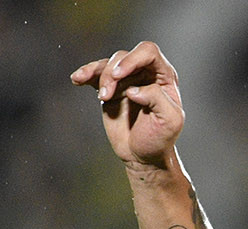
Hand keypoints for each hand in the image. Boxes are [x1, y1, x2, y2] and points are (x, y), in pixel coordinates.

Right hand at [70, 40, 183, 171]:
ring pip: (109, 64)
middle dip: (112, 73)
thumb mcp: (170, 121)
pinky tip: (77, 79)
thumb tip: (133, 90)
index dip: (133, 58)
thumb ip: (157, 99)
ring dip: (101, 78)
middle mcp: (145, 73)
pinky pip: (95, 74)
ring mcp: (127, 80)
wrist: (143, 156)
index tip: (119, 75)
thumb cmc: (160, 139)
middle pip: (124, 56)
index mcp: (164, 77)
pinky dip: (85, 74)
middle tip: (107, 95)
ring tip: (103, 98)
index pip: (149, 52)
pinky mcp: (110, 88)